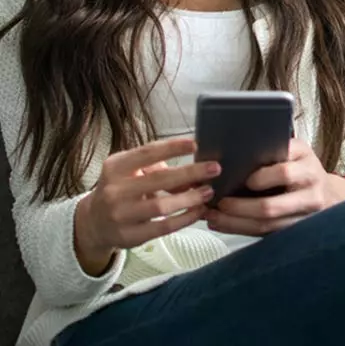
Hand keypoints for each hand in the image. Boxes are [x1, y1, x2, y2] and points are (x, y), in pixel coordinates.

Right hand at [75, 138, 219, 274]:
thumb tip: (190, 169)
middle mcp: (115, 191)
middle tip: (214, 169)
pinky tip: (198, 211)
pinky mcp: (129, 236)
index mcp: (115, 167)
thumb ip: (153, 165)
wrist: (92, 223)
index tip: (195, 144)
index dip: (172, 148)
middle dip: (190, 173)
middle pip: (158, 180)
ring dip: (190, 198)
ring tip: (208, 192)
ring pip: (161, 206)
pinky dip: (184, 219)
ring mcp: (121, 216)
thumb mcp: (127, 170)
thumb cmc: (119, 188)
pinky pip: (162, 227)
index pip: (146, 153)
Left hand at [205, 138, 344, 236]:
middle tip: (219, 203)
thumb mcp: (296, 151)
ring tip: (213, 216)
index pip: (284, 173)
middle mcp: (309, 192)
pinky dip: (242, 230)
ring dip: (236, 222)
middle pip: (271, 206)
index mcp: (307, 165)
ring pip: (266, 225)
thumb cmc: (303, 166)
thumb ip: (276, 150)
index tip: (244, 180)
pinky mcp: (295, 232)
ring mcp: (304, 216)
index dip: (262, 178)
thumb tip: (237, 152)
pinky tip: (223, 224)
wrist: (328, 194)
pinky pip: (266, 234)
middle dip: (240, 207)